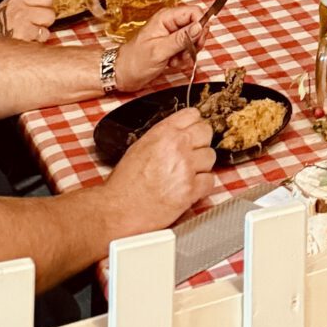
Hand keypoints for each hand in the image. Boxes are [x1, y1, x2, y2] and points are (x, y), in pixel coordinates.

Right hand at [0, 0, 56, 41]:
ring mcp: (22, 27)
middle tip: (34, 27)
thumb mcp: (4, 9)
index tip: (42, 12)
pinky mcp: (22, 41)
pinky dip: (35, 46)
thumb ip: (23, 5)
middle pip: (50, 14)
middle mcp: (20, 11)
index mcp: (16, 1)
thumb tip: (44, 6)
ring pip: (46, 31)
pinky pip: (39, 43)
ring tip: (27, 37)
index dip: (46, 6)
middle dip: (45, 23)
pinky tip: (24, 45)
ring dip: (40, 36)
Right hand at [106, 108, 216, 231]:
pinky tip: (190, 190)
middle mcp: (177, 146)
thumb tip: (180, 132)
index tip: (192, 133)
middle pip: (206, 133)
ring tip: (185, 176)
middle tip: (191, 156)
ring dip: (201, 167)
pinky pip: (210, 181)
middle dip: (200, 144)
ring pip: (210, 157)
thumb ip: (163, 136)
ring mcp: (186, 168)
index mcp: (163, 133)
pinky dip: (202, 187)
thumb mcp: (139, 147)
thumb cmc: (123, 183)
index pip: (192, 115)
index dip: (193, 125)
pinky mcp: (190, 190)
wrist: (116, 211)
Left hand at [113, 2, 203, 92]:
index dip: (200, 25)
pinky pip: (187, 48)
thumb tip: (200, 26)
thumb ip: (181, 38)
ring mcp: (171, 34)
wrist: (122, 75)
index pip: (194, 12)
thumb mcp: (159, 50)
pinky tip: (172, 62)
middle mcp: (170, 23)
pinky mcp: (171, 45)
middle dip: (194, 41)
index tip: (198, 41)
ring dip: (188, 52)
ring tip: (175, 60)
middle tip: (186, 53)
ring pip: (193, 38)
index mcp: (166, 17)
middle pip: (196, 25)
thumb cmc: (135, 62)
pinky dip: (183, 57)